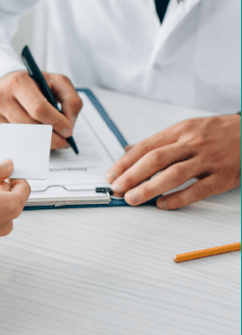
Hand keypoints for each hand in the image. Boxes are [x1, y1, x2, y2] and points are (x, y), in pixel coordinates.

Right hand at [0, 70, 82, 149]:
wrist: (4, 85)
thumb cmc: (33, 84)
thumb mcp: (56, 82)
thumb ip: (70, 100)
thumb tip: (69, 125)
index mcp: (18, 82)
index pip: (39, 108)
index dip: (56, 122)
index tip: (68, 131)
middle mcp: (1, 98)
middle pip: (30, 127)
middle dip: (51, 138)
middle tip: (64, 142)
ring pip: (22, 138)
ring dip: (40, 143)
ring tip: (51, 139)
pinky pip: (13, 143)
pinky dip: (27, 144)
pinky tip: (33, 137)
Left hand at [106, 115, 240, 209]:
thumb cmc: (216, 133)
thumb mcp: (185, 129)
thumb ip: (158, 142)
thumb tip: (128, 151)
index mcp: (180, 131)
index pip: (145, 147)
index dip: (125, 163)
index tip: (111, 176)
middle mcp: (192, 143)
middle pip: (155, 160)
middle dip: (131, 176)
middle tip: (117, 189)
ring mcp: (208, 160)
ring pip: (173, 175)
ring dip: (149, 189)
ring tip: (133, 199)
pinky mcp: (223, 177)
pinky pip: (197, 190)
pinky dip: (178, 199)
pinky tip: (162, 204)